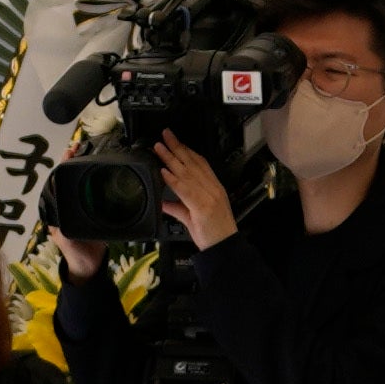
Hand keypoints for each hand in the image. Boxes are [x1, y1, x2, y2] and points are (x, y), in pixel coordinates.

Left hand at [152, 134, 236, 254]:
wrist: (224, 248)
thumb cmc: (214, 233)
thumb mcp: (194, 217)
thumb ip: (177, 207)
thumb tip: (162, 202)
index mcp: (214, 188)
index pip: (201, 163)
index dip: (187, 150)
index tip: (176, 141)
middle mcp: (212, 189)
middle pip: (193, 163)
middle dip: (177, 147)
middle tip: (165, 135)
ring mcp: (208, 197)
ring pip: (187, 173)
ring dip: (171, 159)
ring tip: (159, 148)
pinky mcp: (202, 207)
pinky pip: (185, 190)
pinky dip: (174, 180)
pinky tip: (164, 172)